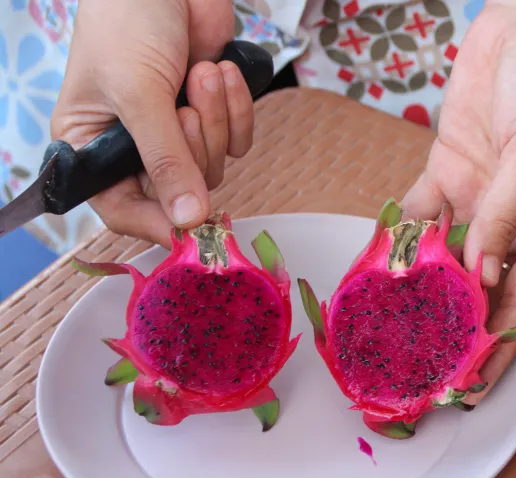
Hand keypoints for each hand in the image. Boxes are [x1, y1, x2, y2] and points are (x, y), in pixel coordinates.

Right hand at [51, 0, 254, 246]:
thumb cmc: (128, 24)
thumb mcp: (138, 93)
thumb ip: (165, 159)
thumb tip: (187, 221)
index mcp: (94, 147)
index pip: (122, 209)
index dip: (155, 225)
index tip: (191, 230)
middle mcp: (135, 147)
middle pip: (179, 191)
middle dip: (194, 148)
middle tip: (186, 107)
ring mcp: (176, 132)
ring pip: (213, 166)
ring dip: (216, 119)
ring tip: (202, 74)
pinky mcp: (212, 115)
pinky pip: (238, 141)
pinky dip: (238, 109)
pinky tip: (221, 71)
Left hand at [402, 0, 515, 402]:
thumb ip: (509, 212)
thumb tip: (482, 271)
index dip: (503, 340)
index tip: (477, 378)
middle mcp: (512, 220)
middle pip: (481, 286)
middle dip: (455, 325)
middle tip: (422, 361)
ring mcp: (477, 197)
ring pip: (444, 255)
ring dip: (420, 286)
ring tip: (389, 323)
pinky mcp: (447, 171)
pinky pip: (419, 212)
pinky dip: (398, 235)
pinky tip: (375, 260)